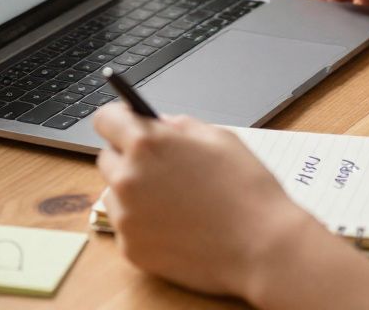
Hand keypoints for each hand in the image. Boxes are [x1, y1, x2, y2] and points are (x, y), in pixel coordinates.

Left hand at [93, 104, 314, 298]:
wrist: (263, 246)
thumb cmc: (247, 189)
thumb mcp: (219, 138)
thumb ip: (180, 126)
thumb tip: (158, 124)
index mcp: (147, 144)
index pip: (105, 119)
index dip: (118, 119)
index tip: (127, 124)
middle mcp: (127, 179)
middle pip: (106, 157)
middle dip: (128, 157)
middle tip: (161, 167)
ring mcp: (126, 217)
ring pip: (114, 194)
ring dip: (133, 192)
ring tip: (174, 201)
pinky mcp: (131, 249)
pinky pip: (127, 227)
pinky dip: (143, 224)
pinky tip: (176, 225)